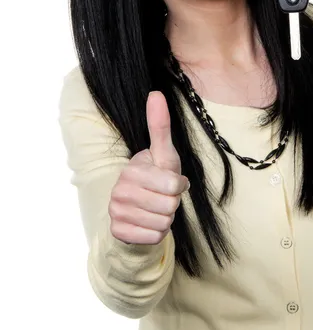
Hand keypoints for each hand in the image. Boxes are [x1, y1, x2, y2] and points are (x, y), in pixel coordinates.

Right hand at [109, 91, 189, 244]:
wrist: (137, 209)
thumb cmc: (156, 179)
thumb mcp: (164, 154)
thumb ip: (159, 125)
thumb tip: (155, 92)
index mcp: (132, 170)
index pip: (173, 186)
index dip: (178, 186)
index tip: (169, 182)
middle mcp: (119, 191)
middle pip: (169, 206)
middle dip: (172, 203)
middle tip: (162, 197)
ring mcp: (116, 213)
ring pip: (163, 223)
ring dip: (165, 218)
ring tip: (156, 208)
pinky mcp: (118, 232)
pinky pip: (154, 237)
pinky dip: (157, 233)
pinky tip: (148, 222)